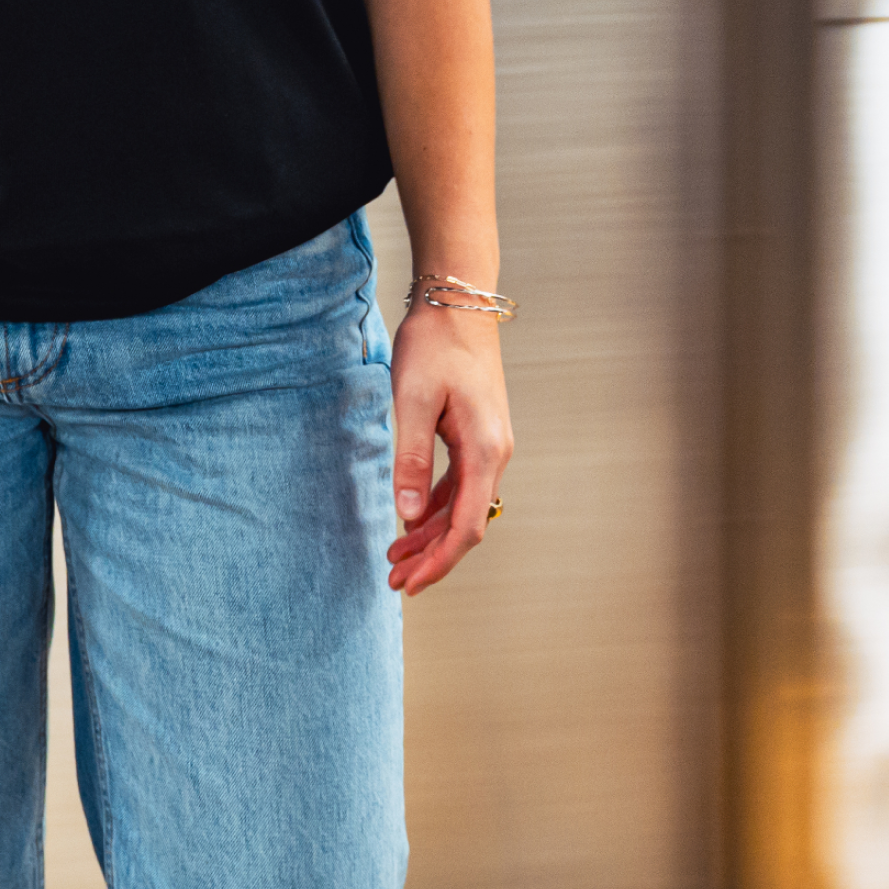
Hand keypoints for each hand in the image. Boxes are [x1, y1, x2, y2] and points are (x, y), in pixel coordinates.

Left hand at [386, 300, 512, 595]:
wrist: (458, 303)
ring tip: (395, 557)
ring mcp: (488, 446)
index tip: (410, 585)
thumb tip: (408, 517)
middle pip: (465, 524)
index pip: (465, 528)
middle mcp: (494, 455)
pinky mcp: (477, 435)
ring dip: (430, 534)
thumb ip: (411, 460)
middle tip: (394, 581)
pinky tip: (412, 520)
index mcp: (485, 452)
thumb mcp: (414, 401)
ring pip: (461, 507)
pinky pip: (459, 485)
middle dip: (431, 557)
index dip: (438, 562)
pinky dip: (435, 507)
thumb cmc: (435, 346)